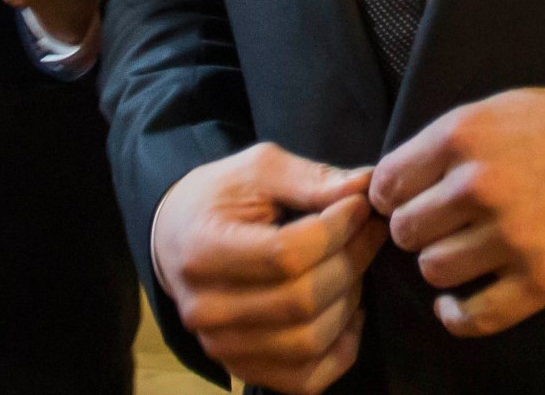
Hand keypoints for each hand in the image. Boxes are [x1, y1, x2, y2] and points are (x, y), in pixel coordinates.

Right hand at [152, 144, 383, 393]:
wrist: (176, 240)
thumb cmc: (220, 200)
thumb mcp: (258, 171)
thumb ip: (310, 179)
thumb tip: (365, 186)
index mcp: (203, 251)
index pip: (286, 254)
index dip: (336, 230)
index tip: (359, 206)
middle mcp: (206, 309)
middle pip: (303, 301)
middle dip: (351, 261)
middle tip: (368, 232)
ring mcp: (222, 347)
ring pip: (310, 341)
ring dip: (348, 301)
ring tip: (352, 266)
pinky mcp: (243, 369)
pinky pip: (308, 378)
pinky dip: (341, 348)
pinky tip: (345, 310)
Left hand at [371, 86, 544, 337]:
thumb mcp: (500, 108)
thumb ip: (447, 140)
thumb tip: (393, 180)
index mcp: (465, 134)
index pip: (389, 181)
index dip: (391, 195)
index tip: (402, 201)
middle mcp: (481, 185)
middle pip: (406, 230)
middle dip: (416, 229)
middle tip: (438, 227)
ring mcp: (512, 237)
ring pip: (433, 270)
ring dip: (441, 266)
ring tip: (461, 254)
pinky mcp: (542, 282)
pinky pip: (474, 316)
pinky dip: (457, 316)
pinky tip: (457, 304)